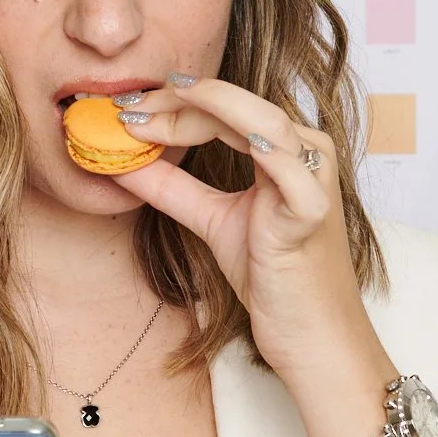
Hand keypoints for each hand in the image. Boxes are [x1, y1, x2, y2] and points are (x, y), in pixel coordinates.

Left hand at [107, 76, 382, 387]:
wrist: (313, 335)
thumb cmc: (274, 278)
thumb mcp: (213, 221)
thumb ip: (173, 188)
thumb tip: (122, 160)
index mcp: (286, 149)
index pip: (225, 108)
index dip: (172, 104)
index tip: (124, 109)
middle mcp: (307, 152)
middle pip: (238, 106)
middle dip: (177, 101)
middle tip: (125, 107)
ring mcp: (315, 179)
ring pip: (264, 122)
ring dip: (204, 111)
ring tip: (150, 115)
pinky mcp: (313, 211)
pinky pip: (288, 169)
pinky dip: (256, 147)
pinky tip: (215, 138)